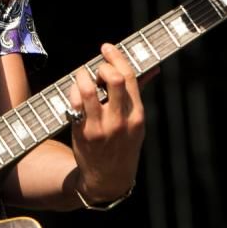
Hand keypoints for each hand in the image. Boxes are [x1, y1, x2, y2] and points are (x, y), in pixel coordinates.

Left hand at [68, 43, 145, 203]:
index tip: (107, 47)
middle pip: (113, 80)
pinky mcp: (83, 133)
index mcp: (137, 115)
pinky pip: (74, 103)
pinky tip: (75, 95)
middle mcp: (121, 121)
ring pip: (88, 89)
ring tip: (82, 79)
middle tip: (96, 69)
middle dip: (102, 67)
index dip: (117, 58)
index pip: (130, 78)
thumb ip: (138, 92)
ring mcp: (101, 127)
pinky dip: (73, 93)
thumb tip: (153, 67)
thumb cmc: (123, 145)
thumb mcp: (136, 122)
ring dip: (82, 77)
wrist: (108, 179)